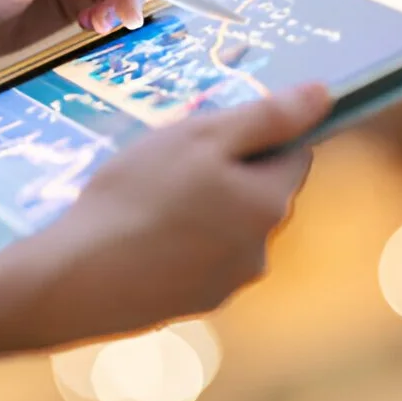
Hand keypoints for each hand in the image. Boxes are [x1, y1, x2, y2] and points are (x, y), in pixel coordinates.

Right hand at [0, 82, 333, 364]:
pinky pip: (198, 261)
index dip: (256, 135)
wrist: (78, 277)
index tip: (210, 134)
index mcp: (270, 203)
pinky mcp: (193, 305)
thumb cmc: (138, 195)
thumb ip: (267, 117)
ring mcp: (228, 283)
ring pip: (228, 229)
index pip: (293, 154)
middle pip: (259, 193)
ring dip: (202, 211)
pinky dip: (178, 246)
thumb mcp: (201, 136)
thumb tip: (324, 95)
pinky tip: (140, 238)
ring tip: (148, 202)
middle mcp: (261, 249)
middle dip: (226, 174)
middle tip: (170, 164)